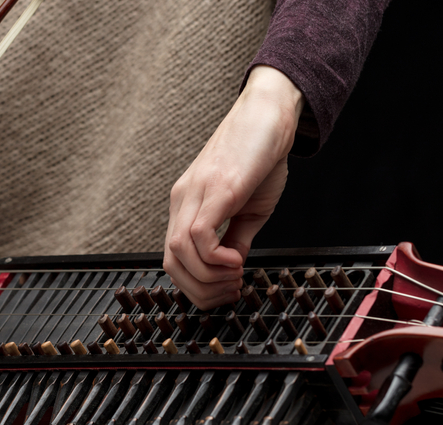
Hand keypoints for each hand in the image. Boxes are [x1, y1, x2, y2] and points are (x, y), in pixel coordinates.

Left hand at [164, 65, 303, 309]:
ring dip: (209, 276)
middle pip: (171, 262)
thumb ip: (236, 238)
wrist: (271, 115)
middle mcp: (184, 199)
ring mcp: (196, 192)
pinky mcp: (217, 187)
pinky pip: (198, 234)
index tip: (226, 290)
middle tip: (231, 290)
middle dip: (200, 289)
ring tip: (237, 275)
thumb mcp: (248, 208)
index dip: (196, 285)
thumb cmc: (261, 156)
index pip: (173, 259)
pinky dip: (215, 257)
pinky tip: (238, 260)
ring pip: (179, 252)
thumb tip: (231, 267)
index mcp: (187, 205)